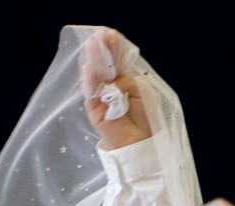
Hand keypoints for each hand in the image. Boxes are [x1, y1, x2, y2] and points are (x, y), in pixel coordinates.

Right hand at [80, 29, 151, 148]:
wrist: (142, 143)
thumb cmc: (146, 119)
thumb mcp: (144, 94)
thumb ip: (131, 83)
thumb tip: (116, 80)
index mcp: (123, 80)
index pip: (117, 61)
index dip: (114, 48)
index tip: (112, 34)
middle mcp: (110, 86)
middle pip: (105, 65)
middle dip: (103, 49)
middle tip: (101, 35)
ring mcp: (101, 97)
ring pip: (96, 76)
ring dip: (94, 60)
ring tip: (93, 45)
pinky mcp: (94, 110)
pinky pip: (91, 93)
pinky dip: (90, 81)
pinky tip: (89, 68)